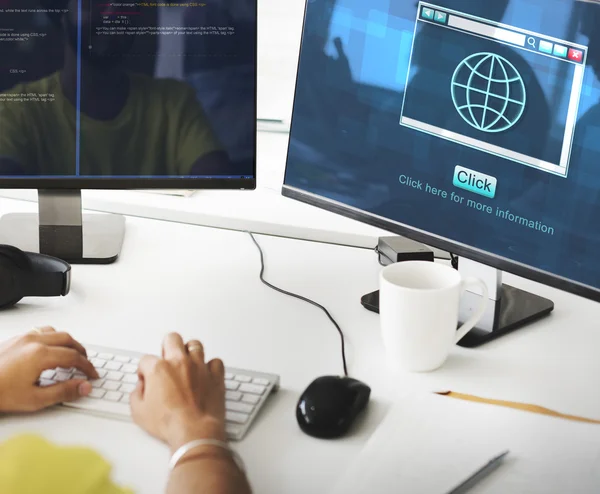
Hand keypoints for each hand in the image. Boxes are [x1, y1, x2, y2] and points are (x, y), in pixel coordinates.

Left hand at [0, 326, 97, 411]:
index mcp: (40, 355)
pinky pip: (41, 330)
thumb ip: (63, 392)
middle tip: (86, 365)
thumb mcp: (34, 399)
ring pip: (56, 332)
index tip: (91, 375)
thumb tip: (84, 387)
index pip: (74, 357)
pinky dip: (53, 337)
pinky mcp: (15, 338)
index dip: (87, 367)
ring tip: (72, 354)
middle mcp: (33, 341)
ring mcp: (23, 337)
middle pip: (68, 340)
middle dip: (81, 352)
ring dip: (68, 342)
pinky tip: (51, 347)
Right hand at [131, 333, 225, 451]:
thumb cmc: (169, 423)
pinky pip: (215, 362)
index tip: (146, 378)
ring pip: (195, 345)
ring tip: (187, 362)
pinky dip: (211, 366)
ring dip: (189, 352)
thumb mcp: (139, 412)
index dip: (144, 369)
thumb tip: (140, 389)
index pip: (146, 359)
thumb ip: (136, 395)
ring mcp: (199, 367)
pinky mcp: (215, 375)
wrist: (194, 431)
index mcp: (159, 369)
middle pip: (172, 339)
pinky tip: (206, 374)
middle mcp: (179, 362)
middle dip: (167, 346)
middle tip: (167, 359)